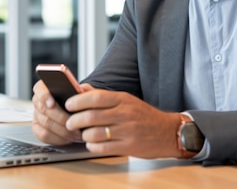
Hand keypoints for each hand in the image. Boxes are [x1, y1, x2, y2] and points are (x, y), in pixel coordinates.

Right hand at [31, 79, 83, 144]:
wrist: (78, 112)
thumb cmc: (78, 101)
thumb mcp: (83, 92)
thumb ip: (82, 89)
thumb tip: (80, 91)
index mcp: (46, 87)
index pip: (39, 89)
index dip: (44, 96)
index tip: (52, 103)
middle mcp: (38, 101)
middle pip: (44, 109)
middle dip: (61, 118)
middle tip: (75, 123)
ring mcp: (36, 115)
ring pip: (46, 124)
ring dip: (63, 130)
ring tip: (76, 133)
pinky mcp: (37, 129)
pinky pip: (44, 135)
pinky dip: (58, 138)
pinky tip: (68, 138)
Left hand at [64, 89, 181, 158]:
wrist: (168, 132)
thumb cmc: (143, 115)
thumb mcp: (126, 100)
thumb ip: (103, 95)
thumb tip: (81, 88)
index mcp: (122, 99)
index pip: (95, 97)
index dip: (77, 101)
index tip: (68, 105)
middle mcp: (125, 113)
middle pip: (92, 116)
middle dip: (75, 120)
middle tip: (69, 123)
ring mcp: (127, 131)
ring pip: (95, 133)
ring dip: (83, 135)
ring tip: (82, 134)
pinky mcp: (129, 147)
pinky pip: (103, 148)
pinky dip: (92, 146)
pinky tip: (92, 144)